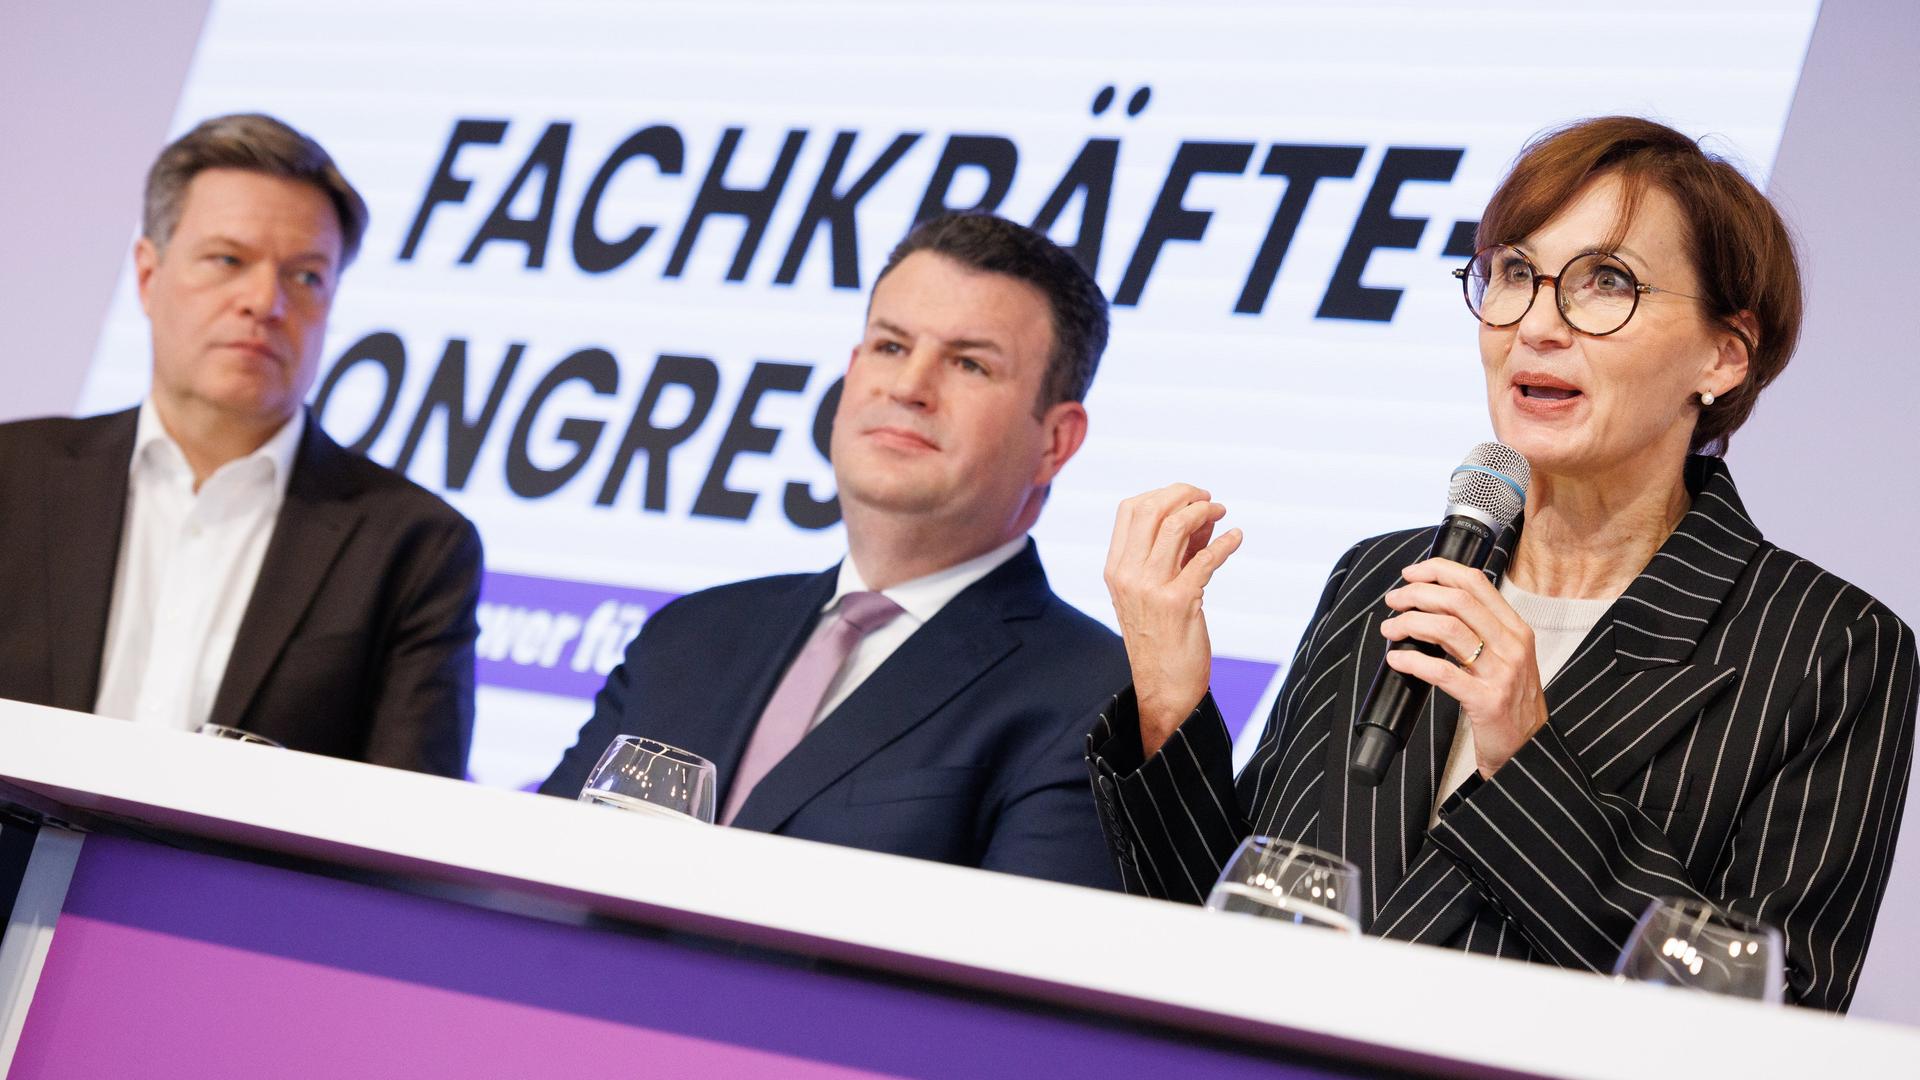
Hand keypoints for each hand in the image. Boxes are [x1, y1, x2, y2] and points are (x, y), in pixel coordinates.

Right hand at [1104, 484, 1243, 757]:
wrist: (1163, 688)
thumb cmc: (1161, 639)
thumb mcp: (1152, 592)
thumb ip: (1170, 553)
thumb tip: (1199, 517)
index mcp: (1115, 569)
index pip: (1130, 510)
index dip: (1162, 494)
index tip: (1187, 497)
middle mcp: (1127, 575)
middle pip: (1152, 509)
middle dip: (1185, 494)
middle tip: (1208, 499)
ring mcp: (1151, 588)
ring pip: (1176, 526)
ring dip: (1205, 512)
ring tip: (1222, 513)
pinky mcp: (1179, 602)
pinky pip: (1205, 558)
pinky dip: (1225, 542)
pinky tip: (1236, 538)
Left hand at [1379, 558, 1547, 777]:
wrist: (1530, 749)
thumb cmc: (1510, 702)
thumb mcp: (1506, 657)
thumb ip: (1481, 630)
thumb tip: (1433, 606)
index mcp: (1516, 629)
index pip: (1476, 582)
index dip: (1439, 570)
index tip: (1411, 574)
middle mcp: (1512, 645)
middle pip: (1457, 600)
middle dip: (1417, 594)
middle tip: (1393, 601)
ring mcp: (1501, 673)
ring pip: (1448, 629)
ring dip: (1410, 622)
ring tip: (1390, 629)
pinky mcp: (1487, 701)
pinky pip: (1442, 672)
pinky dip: (1412, 662)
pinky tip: (1396, 660)